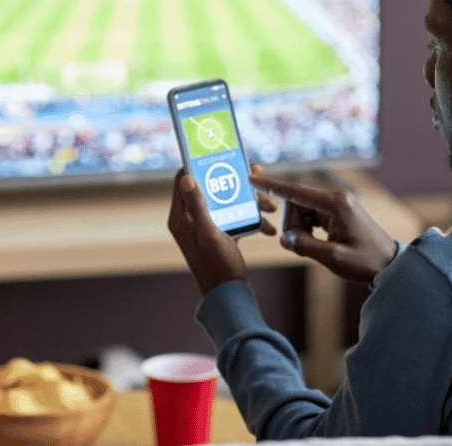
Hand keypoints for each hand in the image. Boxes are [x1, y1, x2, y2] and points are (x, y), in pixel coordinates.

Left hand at [166, 165, 278, 294]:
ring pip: (227, 202)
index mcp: (181, 218)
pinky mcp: (220, 235)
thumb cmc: (217, 267)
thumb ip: (199, 206)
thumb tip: (187, 177)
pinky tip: (269, 226)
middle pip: (211, 188)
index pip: (184, 180)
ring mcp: (206, 227)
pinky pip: (236, 217)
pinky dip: (252, 219)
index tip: (220, 155)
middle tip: (256, 177)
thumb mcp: (209, 234)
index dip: (200, 165)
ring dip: (249, 202)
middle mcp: (191, 220)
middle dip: (236, 183)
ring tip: (270, 206)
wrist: (230, 297)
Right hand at [249, 174, 397, 283]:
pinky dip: (308, 230)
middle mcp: (336, 198)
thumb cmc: (365, 261)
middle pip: (296, 203)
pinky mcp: (337, 213)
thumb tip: (284, 238)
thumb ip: (305, 246)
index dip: (272, 186)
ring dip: (300, 230)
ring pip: (302, 211)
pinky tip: (319, 242)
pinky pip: (311, 216)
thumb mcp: (333, 258)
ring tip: (317, 247)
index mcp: (336, 203)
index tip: (252, 179)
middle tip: (304, 246)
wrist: (389, 265)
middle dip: (293, 225)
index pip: (296, 191)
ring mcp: (337, 205)